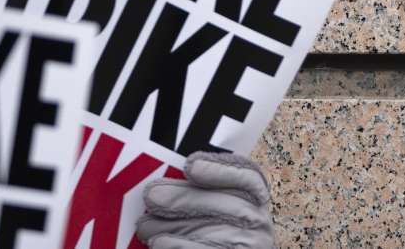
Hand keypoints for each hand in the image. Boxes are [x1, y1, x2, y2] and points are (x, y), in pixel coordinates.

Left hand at [137, 152, 274, 248]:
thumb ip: (195, 193)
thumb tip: (159, 186)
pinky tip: (159, 243)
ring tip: (146, 226)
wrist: (221, 248)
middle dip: (185, 199)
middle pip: (227, 205)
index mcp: (255, 198)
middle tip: (151, 195)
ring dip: (176, 228)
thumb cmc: (213, 228)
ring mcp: (252, 245)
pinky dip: (182, 247)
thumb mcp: (212, 205)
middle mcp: (259, 222)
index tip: (190, 165)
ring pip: (217, 234)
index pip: (248, 177)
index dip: (220, 170)